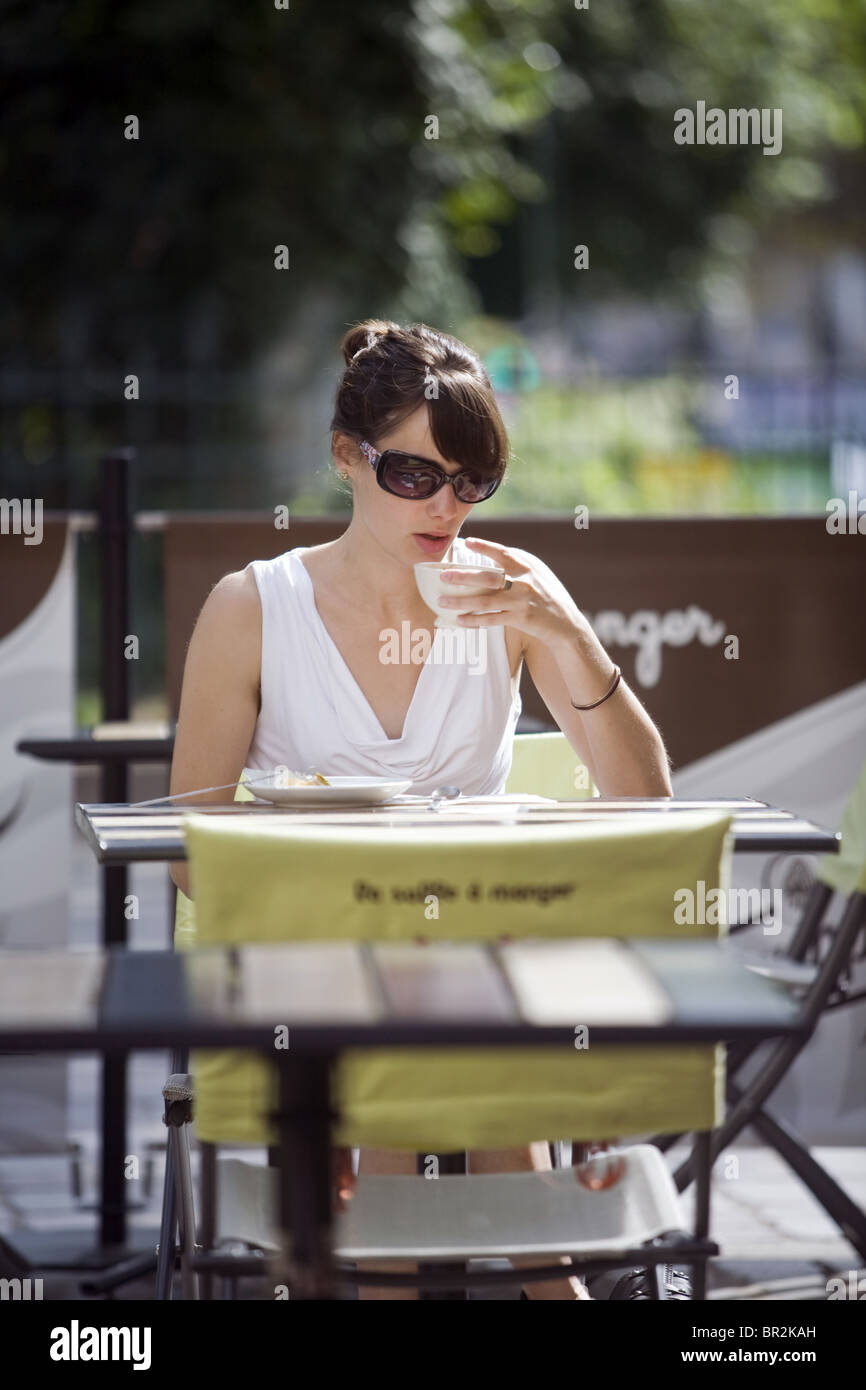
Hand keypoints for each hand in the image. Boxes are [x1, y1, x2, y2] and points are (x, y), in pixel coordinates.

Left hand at [439, 536, 587, 649]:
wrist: (567, 625)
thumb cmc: (548, 598)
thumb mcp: (538, 576)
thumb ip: (518, 567)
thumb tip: (491, 559)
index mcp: (528, 567)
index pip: (504, 553)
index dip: (485, 547)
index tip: (468, 543)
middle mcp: (524, 582)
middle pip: (488, 577)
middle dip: (463, 576)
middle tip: (443, 575)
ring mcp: (522, 601)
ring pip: (485, 600)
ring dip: (461, 601)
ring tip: (442, 601)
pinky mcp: (521, 619)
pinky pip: (491, 619)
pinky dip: (474, 620)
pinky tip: (460, 620)